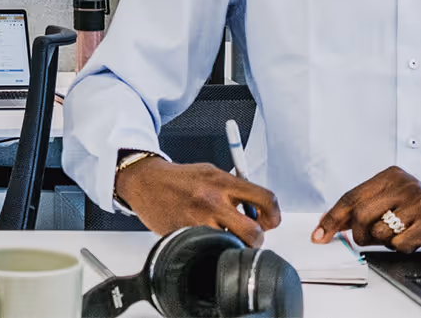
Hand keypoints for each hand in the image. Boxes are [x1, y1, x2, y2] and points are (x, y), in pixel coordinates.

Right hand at [113, 156, 280, 246]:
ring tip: (225, 236)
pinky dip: (211, 247)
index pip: (265, 199)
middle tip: (250, 236)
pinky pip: (209, 248)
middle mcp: (213, 201)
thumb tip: (259, 210)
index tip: (270, 221)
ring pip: (233, 246)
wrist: (146, 182)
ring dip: (234, 245)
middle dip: (257, 239)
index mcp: (223, 181)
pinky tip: (204, 237)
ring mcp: (198, 221)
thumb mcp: (211, 172)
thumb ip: (235, 188)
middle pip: (254, 232)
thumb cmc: (180, 179)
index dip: (274, 215)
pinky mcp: (185, 235)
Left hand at [314, 166, 420, 252]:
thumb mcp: (390, 199)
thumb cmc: (418, 208)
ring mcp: (419, 204)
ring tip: (400, 233)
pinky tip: (413, 238)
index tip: (319, 235)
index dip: (332, 218)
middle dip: (360, 234)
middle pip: (360, 216)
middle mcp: (405, 186)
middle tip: (371, 237)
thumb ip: (360, 208)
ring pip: (380, 233)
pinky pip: (399, 245)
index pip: (351, 197)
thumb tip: (326, 223)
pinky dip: (402, 248)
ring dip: (385, 242)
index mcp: (390, 176)